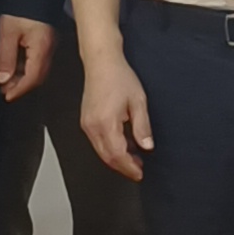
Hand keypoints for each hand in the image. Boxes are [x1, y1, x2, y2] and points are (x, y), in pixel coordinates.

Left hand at [0, 16, 55, 100]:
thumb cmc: (21, 6)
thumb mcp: (8, 31)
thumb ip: (6, 57)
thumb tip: (3, 79)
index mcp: (42, 48)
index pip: (33, 78)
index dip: (19, 90)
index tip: (6, 96)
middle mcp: (49, 48)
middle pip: (38, 76)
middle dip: (21, 86)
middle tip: (4, 90)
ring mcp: (50, 43)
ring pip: (38, 69)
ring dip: (23, 77)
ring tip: (6, 79)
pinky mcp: (47, 38)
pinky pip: (38, 59)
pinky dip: (26, 66)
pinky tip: (14, 64)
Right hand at [80, 46, 153, 181]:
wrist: (101, 62)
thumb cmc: (119, 77)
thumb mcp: (138, 102)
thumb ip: (142, 127)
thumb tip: (147, 146)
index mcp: (106, 123)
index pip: (117, 155)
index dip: (129, 167)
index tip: (140, 173)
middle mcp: (93, 126)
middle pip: (107, 157)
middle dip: (123, 167)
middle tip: (138, 169)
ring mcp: (87, 124)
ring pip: (101, 151)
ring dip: (117, 158)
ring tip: (134, 157)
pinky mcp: (86, 121)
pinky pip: (97, 142)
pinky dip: (110, 148)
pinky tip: (123, 144)